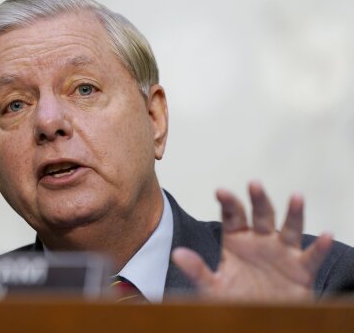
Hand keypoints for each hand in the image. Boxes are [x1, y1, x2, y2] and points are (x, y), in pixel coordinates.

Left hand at [171, 181, 332, 301]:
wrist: (259, 320)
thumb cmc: (234, 300)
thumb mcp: (212, 287)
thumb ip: (197, 270)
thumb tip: (176, 254)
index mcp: (236, 240)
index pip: (232, 216)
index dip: (228, 202)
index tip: (221, 191)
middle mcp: (260, 240)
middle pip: (260, 215)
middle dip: (258, 199)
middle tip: (254, 183)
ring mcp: (282, 252)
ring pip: (289, 228)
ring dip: (294, 213)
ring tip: (297, 197)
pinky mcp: (301, 270)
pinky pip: (311, 257)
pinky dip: (319, 247)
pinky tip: (326, 235)